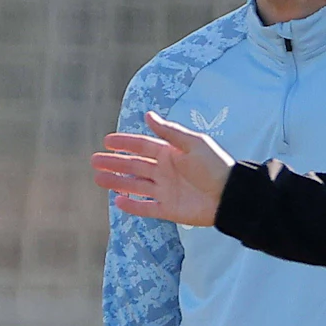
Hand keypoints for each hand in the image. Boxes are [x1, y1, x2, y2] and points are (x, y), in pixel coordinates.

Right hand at [91, 111, 234, 225]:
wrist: (231, 195)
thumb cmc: (215, 166)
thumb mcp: (193, 144)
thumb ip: (170, 132)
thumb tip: (147, 115)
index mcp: (170, 153)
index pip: (142, 146)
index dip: (125, 143)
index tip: (107, 141)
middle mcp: (165, 171)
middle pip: (134, 166)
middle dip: (114, 163)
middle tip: (94, 160)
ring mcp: (166, 191)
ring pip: (135, 185)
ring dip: (117, 182)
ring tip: (98, 178)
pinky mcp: (169, 210)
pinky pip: (146, 207)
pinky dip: (132, 205)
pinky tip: (117, 201)